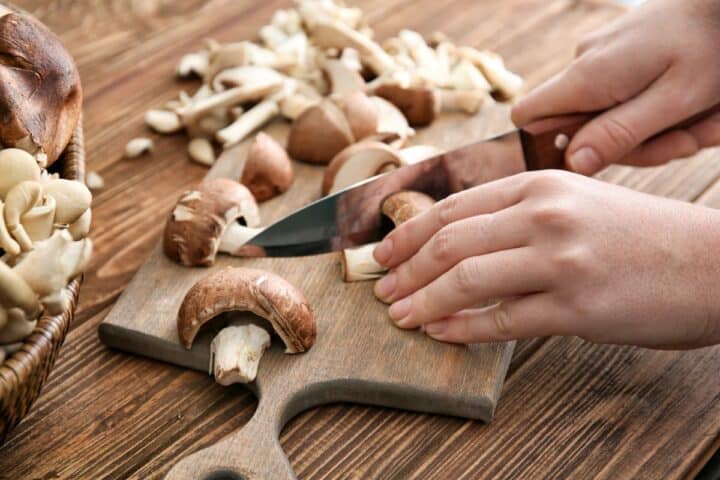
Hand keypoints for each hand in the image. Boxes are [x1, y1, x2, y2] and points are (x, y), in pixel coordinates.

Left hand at [372, 171, 719, 348]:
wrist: (714, 262)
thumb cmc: (640, 233)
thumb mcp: (577, 200)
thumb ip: (520, 213)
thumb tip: (459, 240)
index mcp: (540, 184)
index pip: (452, 206)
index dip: (406, 232)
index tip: (382, 252)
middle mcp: (545, 215)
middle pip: (448, 242)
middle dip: (404, 268)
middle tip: (381, 288)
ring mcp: (559, 261)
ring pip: (465, 280)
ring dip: (422, 301)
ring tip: (400, 315)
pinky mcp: (575, 307)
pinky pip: (500, 321)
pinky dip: (462, 329)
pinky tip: (441, 333)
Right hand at [512, 0, 719, 174]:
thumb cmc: (711, 43)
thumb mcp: (673, 101)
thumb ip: (619, 134)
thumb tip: (573, 164)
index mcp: (588, 77)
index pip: (526, 117)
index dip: (543, 146)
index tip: (592, 158)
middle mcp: (584, 65)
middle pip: (578, 129)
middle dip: (631, 146)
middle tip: (683, 142)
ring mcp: (599, 59)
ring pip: (606, 117)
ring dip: (654, 132)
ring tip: (701, 125)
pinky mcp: (617, 57)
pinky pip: (621, 99)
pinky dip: (656, 112)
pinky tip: (691, 110)